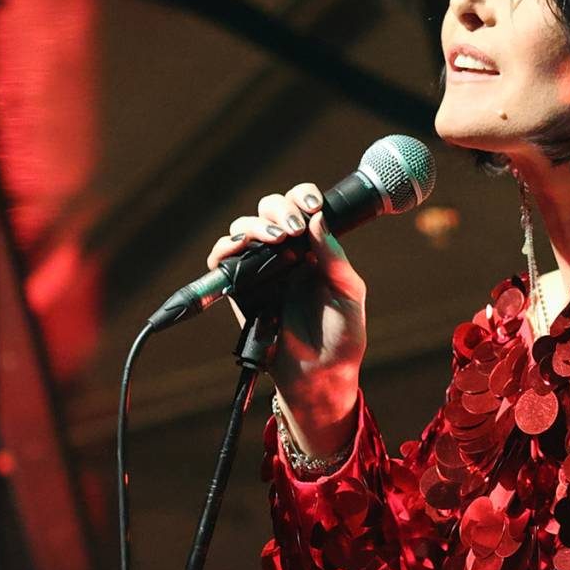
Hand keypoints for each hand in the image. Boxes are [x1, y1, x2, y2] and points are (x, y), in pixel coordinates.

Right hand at [207, 182, 367, 413]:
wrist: (320, 373)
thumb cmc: (342, 335)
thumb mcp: (348, 290)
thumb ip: (332, 255)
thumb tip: (316, 218)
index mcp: (313, 248)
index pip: (302, 206)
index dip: (302, 196)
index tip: (311, 207)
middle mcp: (285, 253)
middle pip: (269, 209)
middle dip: (279, 209)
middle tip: (293, 229)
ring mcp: (261, 270)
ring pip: (244, 227)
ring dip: (256, 225)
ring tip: (275, 239)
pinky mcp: (239, 289)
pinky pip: (221, 258)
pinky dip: (226, 247)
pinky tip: (243, 247)